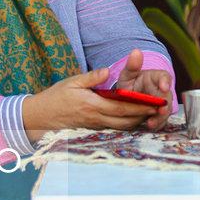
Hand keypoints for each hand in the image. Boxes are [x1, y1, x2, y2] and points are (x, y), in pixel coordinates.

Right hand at [21, 66, 163, 142]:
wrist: (40, 116)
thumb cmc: (56, 96)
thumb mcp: (72, 81)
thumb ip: (92, 77)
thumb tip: (108, 71)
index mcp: (91, 104)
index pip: (120, 106)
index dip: (139, 106)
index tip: (153, 102)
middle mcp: (95, 117)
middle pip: (124, 119)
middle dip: (143, 115)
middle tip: (159, 109)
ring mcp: (94, 125)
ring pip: (120, 126)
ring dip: (136, 121)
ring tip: (151, 114)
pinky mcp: (92, 128)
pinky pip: (112, 128)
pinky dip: (125, 124)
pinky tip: (134, 119)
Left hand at [113, 48, 173, 130]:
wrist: (127, 98)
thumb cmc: (129, 84)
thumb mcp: (127, 74)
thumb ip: (132, 65)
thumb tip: (135, 51)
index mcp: (156, 78)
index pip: (164, 77)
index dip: (165, 82)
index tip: (164, 86)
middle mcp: (161, 91)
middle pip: (167, 97)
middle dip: (165, 104)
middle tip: (160, 110)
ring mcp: (161, 104)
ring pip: (165, 110)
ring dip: (160, 117)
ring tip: (151, 122)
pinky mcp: (157, 115)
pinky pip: (160, 120)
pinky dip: (156, 124)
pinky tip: (150, 126)